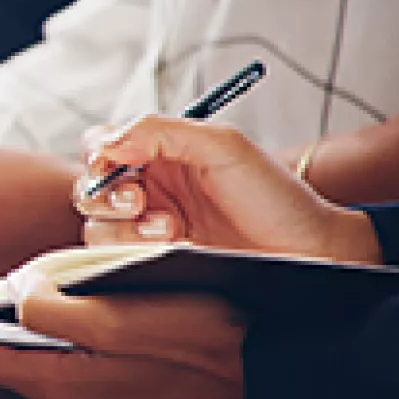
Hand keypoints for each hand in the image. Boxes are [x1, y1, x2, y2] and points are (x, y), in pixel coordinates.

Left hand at [0, 279, 244, 398]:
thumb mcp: (133, 319)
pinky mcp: (116, 395)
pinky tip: (26, 327)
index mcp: (68, 381)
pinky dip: (27, 347)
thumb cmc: (210, 337)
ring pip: (24, 367)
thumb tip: (13, 297)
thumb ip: (65, 312)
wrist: (275, 369)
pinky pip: (54, 368)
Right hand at [77, 116, 381, 263]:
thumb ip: (160, 132)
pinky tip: (171, 249)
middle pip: (89, 189)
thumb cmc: (274, 198)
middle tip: (139, 202)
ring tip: (170, 231)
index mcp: (161, 154)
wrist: (308, 254)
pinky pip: (112, 261)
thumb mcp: (221, 146)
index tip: (111, 162)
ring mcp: (148, 231)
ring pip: (96, 227)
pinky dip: (130, 253)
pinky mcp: (151, 266)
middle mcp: (150, 190)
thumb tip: (107, 143)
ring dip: (124, 228)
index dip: (97, 153)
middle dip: (106, 195)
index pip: (102, 145)